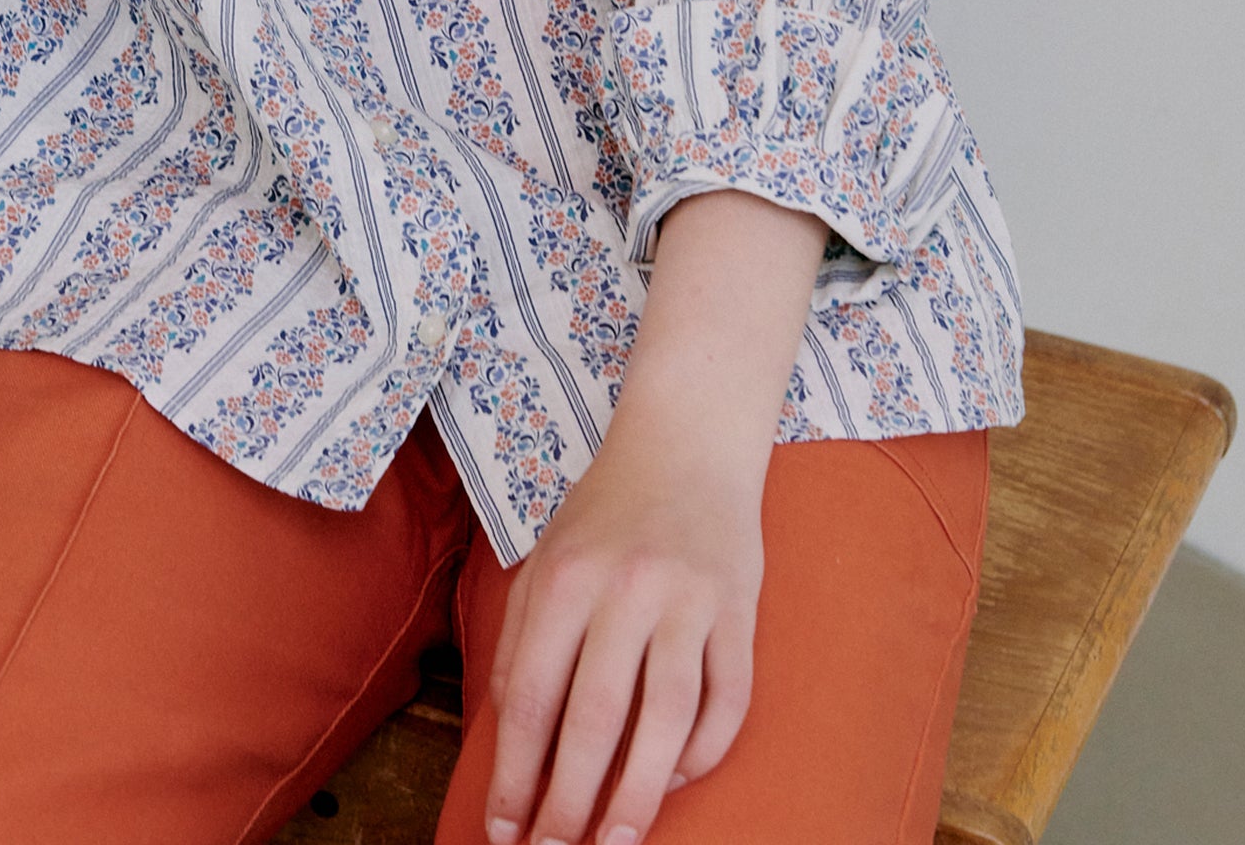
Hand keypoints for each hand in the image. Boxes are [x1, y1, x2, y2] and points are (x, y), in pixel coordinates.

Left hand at [481, 405, 765, 844]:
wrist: (689, 439)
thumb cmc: (607, 509)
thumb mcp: (545, 558)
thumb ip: (521, 641)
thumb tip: (510, 740)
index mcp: (565, 578)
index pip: (531, 697)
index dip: (515, 776)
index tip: (504, 831)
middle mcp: (625, 588)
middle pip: (594, 721)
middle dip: (570, 804)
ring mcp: (688, 599)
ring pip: (665, 722)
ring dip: (638, 797)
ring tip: (616, 843)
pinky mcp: (740, 609)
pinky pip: (726, 702)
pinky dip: (703, 753)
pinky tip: (674, 781)